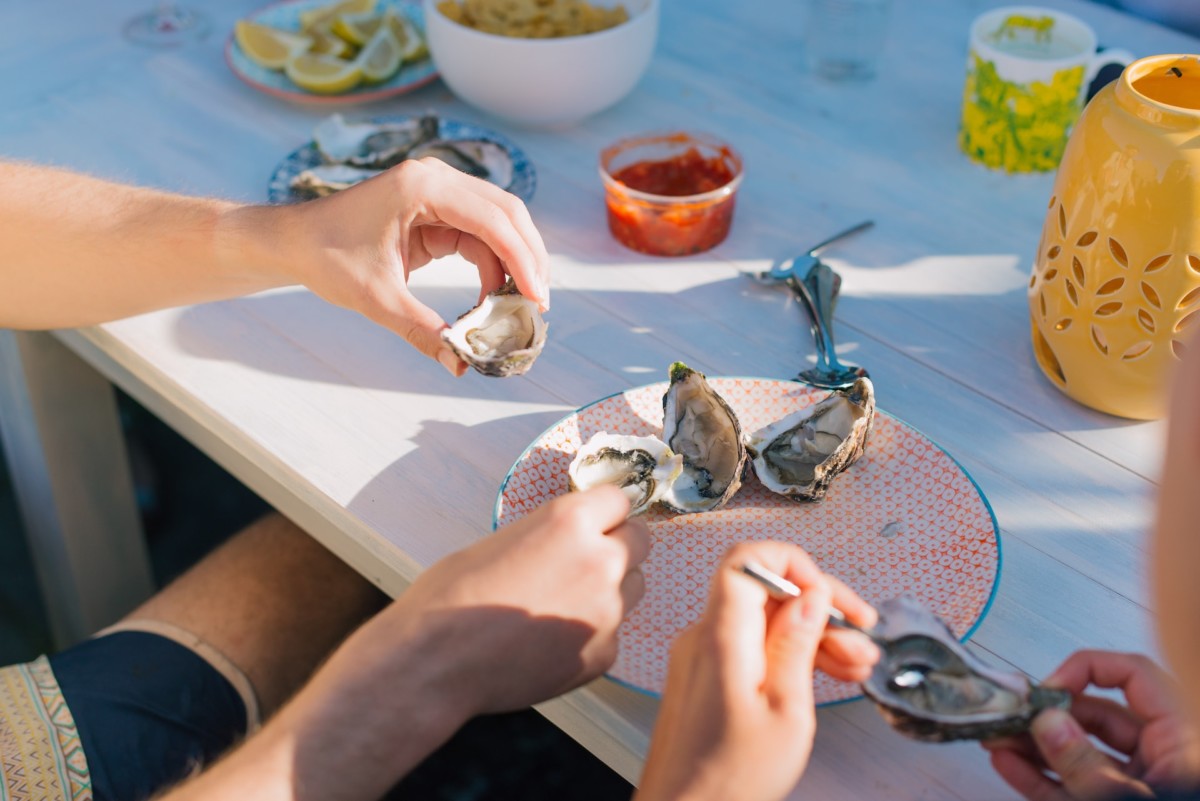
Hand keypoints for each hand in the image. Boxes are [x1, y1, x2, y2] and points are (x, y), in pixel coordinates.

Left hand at [289, 157, 549, 375]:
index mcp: (421, 187)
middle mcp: (436, 179)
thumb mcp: (376, 298)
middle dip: (528, 259)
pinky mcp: (437, 208)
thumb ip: (422, 330)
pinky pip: (479, 233)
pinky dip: (492, 264)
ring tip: (519, 305)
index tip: (536, 299)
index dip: (521, 260)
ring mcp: (438, 190)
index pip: (492, 220)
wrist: (292, 241)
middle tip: (537, 305)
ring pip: (499, 222)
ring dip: (513, 262)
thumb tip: (459, 365)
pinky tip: (493, 296)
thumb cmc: (325, 258)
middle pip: (507, 213)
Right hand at [378, 484, 649, 714]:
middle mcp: (601, 561)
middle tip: (583, 562)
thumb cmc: (453, 596)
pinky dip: (588, 633)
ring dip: (611, 589)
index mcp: (571, 522)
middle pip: (640, 541)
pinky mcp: (604, 654)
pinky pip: (612, 632)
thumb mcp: (503, 540)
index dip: (604, 513)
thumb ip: (552, 535)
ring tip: (561, 603)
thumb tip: (574, 540)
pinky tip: (549, 640)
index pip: (619, 501)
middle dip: (617, 546)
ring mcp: (608, 612)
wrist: (435, 661)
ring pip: (633, 588)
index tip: (596, 522)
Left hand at [634, 541, 880, 800]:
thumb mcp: (786, 712)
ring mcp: (702, 656)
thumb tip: (811, 595)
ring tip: (857, 664)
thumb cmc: (729, 781)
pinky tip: (827, 673)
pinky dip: (788, 652)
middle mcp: (704, 637)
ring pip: (763, 620)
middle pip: (764, 590)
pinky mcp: (706, 676)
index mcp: (721, 639)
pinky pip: (751, 645)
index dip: (792, 562)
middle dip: (818, 606)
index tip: (829, 592)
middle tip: (862, 636)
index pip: (747, 561)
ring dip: (813, 634)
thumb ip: (797, 645)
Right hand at [985, 650, 1199, 799]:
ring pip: (1079, 752)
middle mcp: (1159, 756)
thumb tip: (1048, 723)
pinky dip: (1040, 777)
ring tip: (996, 739)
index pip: (1132, 677)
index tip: (1049, 688)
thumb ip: (1086, 765)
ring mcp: (1135, 785)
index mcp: (1181, 739)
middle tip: (1009, 714)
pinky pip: (1072, 786)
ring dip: (1034, 745)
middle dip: (1048, 713)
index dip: (1087, 671)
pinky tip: (1007, 765)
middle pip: (1097, 715)